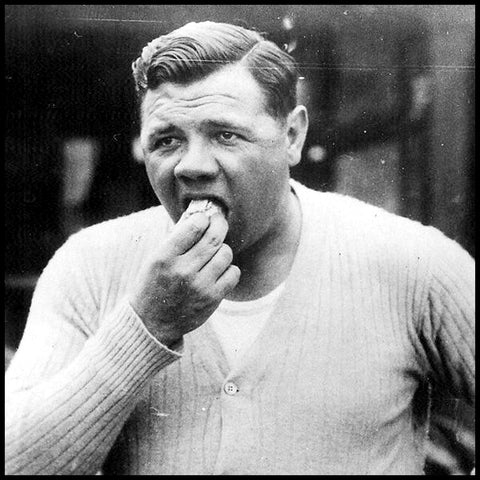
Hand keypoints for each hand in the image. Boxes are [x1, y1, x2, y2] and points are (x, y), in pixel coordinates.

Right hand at [130, 211, 239, 345]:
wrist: (151, 323)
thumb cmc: (154, 284)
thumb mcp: (155, 259)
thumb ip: (176, 239)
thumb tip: (199, 215)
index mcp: (164, 257)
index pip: (193, 227)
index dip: (203, 218)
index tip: (204, 218)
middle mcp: (182, 271)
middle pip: (214, 238)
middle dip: (220, 225)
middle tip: (219, 222)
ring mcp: (199, 286)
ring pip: (226, 254)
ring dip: (223, 249)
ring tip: (214, 252)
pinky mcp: (212, 298)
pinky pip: (233, 273)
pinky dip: (229, 268)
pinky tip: (219, 270)